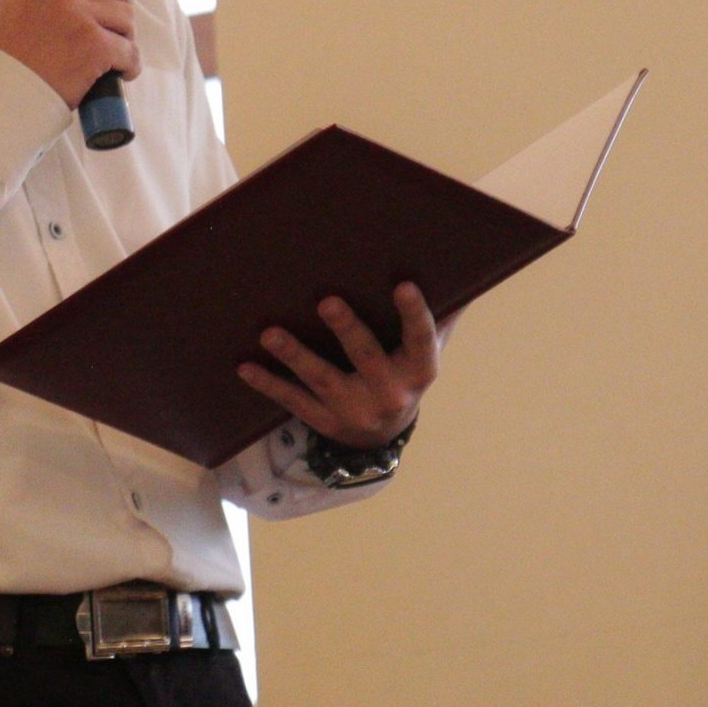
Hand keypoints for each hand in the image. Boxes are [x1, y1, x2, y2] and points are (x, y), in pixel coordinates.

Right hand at [0, 0, 139, 107]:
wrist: (4, 98)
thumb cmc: (12, 59)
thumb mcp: (17, 4)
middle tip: (111, 20)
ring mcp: (76, 15)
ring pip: (125, 14)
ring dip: (123, 35)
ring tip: (107, 54)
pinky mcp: (94, 45)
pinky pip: (129, 49)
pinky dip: (129, 64)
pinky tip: (120, 73)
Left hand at [237, 283, 458, 449]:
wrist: (381, 438)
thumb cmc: (404, 373)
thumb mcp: (426, 350)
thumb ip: (441, 315)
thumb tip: (462, 268)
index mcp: (418, 369)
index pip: (421, 339)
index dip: (413, 313)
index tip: (403, 284)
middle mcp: (388, 392)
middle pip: (367, 357)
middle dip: (347, 331)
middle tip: (327, 302)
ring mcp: (353, 409)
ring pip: (322, 380)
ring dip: (295, 356)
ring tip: (270, 333)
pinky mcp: (323, 420)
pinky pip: (293, 400)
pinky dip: (268, 384)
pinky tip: (245, 366)